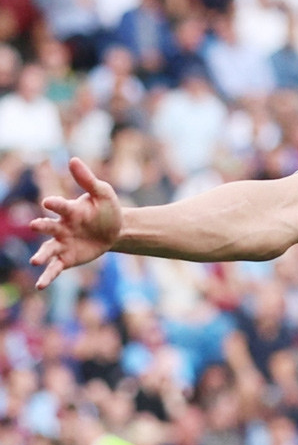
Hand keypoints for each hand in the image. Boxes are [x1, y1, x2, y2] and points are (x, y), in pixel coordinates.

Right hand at [29, 157, 122, 288]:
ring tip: (35, 261)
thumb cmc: (105, 209)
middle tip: (34, 225)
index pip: (60, 206)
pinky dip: (47, 276)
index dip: (54, 204)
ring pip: (48, 249)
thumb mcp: (102, 193)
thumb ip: (87, 179)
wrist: (115, 230)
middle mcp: (61, 227)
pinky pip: (55, 268)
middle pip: (48, 226)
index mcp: (69, 210)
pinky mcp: (66, 259)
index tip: (48, 202)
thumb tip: (73, 160)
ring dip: (41, 255)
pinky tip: (40, 285)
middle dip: (42, 226)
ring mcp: (62, 244)